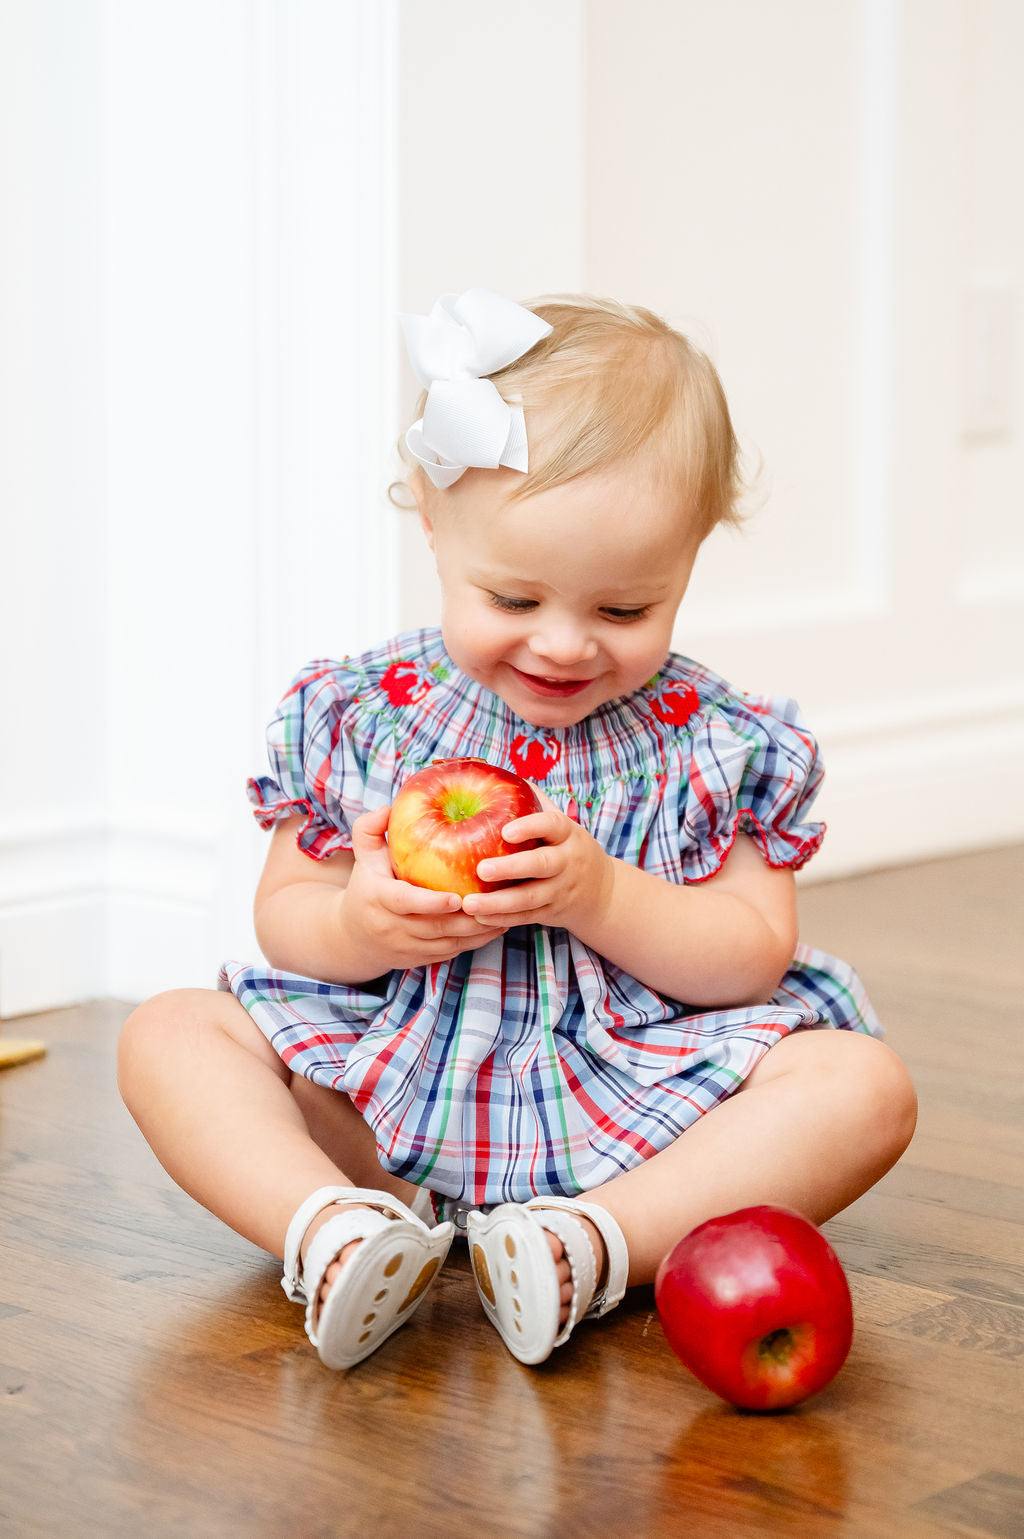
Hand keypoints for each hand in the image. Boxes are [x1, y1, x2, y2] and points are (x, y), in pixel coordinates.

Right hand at [343, 805, 508, 971]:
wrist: (351, 935)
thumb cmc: (365, 885)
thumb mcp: (363, 856)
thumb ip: (369, 829)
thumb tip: (389, 808)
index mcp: (378, 899)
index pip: (405, 903)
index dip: (431, 903)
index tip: (457, 898)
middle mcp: (391, 927)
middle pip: (435, 928)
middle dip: (469, 919)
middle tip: (498, 901)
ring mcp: (405, 948)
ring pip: (448, 944)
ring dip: (479, 933)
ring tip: (506, 913)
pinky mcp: (418, 960)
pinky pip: (450, 953)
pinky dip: (474, 943)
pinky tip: (496, 926)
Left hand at [459, 786, 614, 934]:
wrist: (602, 892)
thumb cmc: (566, 847)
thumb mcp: (560, 823)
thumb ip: (532, 801)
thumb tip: (493, 773)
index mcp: (568, 833)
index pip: (552, 825)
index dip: (530, 827)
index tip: (505, 831)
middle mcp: (568, 861)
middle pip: (542, 865)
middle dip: (511, 868)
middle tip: (481, 869)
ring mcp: (562, 890)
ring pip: (531, 898)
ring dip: (499, 903)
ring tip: (470, 904)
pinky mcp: (553, 913)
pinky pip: (527, 917)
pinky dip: (503, 919)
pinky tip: (479, 918)